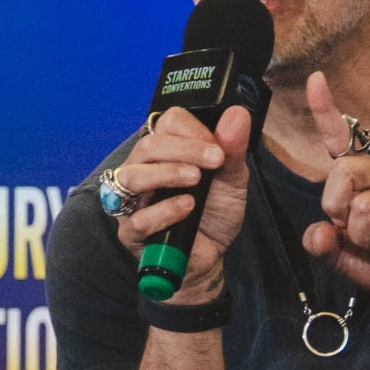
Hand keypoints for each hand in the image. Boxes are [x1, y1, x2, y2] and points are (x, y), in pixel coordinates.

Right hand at [112, 105, 251, 293]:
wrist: (213, 255)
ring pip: (131, 176)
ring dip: (167, 173)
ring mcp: (132, 201)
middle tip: (215, 162)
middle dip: (185, 150)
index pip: (164, 123)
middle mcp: (143, 170)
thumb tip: (238, 114)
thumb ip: (232, 148)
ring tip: (196, 181)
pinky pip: (137, 218)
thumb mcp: (231, 179)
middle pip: (148, 146)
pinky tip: (187, 208)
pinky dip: (164, 210)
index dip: (192, 130)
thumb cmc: (214, 212)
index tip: (217, 148)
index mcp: (165, 152)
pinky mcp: (131, 232)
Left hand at [302, 72, 369, 303]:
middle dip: (336, 208)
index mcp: (365, 178)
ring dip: (363, 239)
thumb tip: (318, 233)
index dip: (326, 111)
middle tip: (353, 232)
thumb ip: (325, 245)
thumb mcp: (346, 256)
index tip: (315, 80)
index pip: (342, 140)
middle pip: (343, 171)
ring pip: (364, 208)